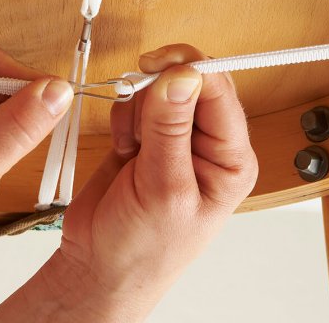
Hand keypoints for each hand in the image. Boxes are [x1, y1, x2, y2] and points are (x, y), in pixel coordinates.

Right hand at [54, 43, 257, 320]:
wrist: (100, 264)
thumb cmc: (144, 247)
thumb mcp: (163, 189)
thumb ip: (171, 127)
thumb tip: (182, 75)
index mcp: (228, 157)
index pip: (219, 92)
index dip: (190, 69)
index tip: (158, 65)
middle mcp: (205, 143)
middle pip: (188, 82)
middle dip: (158, 92)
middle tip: (140, 117)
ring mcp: (172, 137)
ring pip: (157, 88)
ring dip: (137, 108)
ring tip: (132, 147)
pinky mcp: (144, 136)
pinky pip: (133, 102)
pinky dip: (122, 117)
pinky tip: (123, 148)